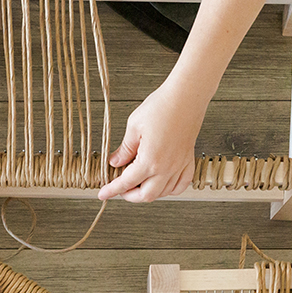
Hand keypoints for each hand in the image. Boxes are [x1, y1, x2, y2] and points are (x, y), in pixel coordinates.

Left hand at [98, 83, 205, 202]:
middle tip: (120, 188)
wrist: (186, 97)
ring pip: (163, 193)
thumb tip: (115, 162)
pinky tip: (162, 183)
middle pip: (146, 195)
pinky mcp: (188, 160)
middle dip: (130, 196)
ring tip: (138, 183)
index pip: (126, 183)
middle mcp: (166, 168)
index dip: (112, 190)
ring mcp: (179, 166)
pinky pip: (181, 185)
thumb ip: (125, 149)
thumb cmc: (161, 107)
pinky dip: (170, 189)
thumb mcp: (134, 126)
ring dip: (148, 193)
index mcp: (150, 160)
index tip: (103, 194)